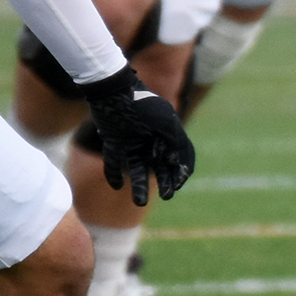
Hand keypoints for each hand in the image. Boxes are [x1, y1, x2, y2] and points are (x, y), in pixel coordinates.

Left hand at [81, 66, 193, 205]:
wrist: (113, 92)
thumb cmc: (143, 105)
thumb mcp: (165, 123)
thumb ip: (174, 142)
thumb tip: (177, 163)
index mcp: (168, 133)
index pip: (181, 156)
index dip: (182, 171)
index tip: (178, 184)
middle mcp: (152, 139)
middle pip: (160, 166)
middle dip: (165, 182)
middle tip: (166, 196)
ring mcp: (133, 141)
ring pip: (137, 168)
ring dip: (140, 186)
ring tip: (138, 203)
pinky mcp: (114, 141)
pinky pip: (114, 162)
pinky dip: (114, 175)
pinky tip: (117, 185)